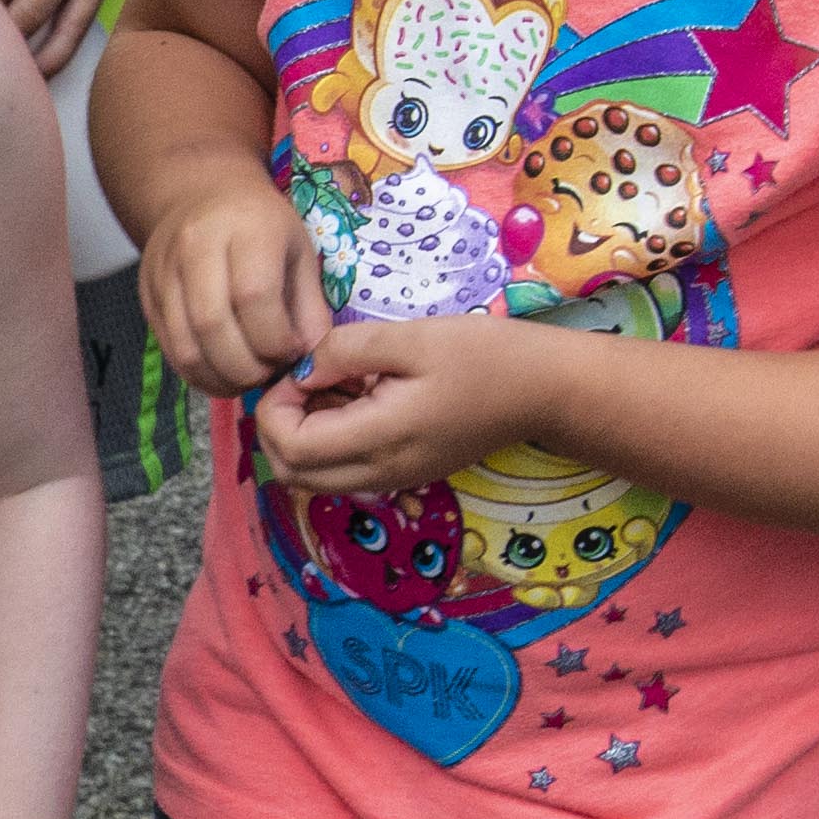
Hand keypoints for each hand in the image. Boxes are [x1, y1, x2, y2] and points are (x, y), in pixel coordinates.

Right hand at [139, 175, 325, 404]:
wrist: (201, 194)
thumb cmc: (262, 226)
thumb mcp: (300, 253)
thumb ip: (309, 309)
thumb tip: (309, 362)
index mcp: (244, 228)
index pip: (254, 296)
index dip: (275, 340)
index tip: (292, 353)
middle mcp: (196, 246)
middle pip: (213, 325)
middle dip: (247, 367)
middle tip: (269, 374)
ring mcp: (164, 272)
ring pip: (186, 346)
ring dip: (220, 378)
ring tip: (247, 380)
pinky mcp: (148, 296)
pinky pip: (170, 350)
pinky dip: (198, 375)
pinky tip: (223, 374)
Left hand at [248, 309, 574, 496]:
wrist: (543, 392)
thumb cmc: (484, 357)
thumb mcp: (412, 338)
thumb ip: (344, 352)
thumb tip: (300, 369)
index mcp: (379, 440)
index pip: (289, 447)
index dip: (275, 407)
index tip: (302, 368)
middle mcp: (379, 473)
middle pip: (290, 473)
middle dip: (279, 425)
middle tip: (307, 378)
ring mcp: (391, 480)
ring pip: (312, 477)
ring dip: (302, 434)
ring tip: (333, 385)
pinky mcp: (402, 475)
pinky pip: (342, 471)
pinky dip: (329, 441)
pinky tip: (355, 398)